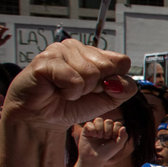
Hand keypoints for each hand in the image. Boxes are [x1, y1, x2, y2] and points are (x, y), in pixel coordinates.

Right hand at [2, 40, 135, 132]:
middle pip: (107, 66)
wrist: (43, 119)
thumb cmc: (73, 105)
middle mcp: (77, 47)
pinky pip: (74, 80)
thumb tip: (121, 82)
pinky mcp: (46, 60)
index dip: (114, 81)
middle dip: (96, 87)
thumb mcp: (108, 100)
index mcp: (94, 53)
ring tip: (65, 90)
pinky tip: (56, 90)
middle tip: (77, 90)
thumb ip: (124, 89)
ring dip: (80, 91)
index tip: (97, 89)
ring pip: (91, 73)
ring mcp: (60, 50)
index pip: (122, 61)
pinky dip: (69, 93)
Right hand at [77, 117, 128, 165]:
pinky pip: (89, 123)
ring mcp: (96, 128)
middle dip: (108, 131)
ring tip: (98, 137)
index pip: (117, 124)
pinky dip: (92, 129)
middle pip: (108, 121)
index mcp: (113, 131)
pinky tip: (92, 136)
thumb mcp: (118, 146)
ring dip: (100, 129)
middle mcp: (105, 128)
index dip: (116, 130)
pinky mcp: (87, 130)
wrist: (93, 158)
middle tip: (105, 138)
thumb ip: (123, 137)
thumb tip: (123, 127)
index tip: (112, 138)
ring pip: (99, 119)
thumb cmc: (106, 152)